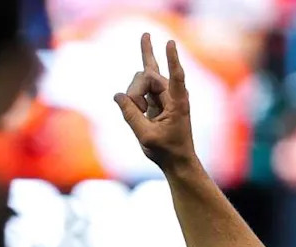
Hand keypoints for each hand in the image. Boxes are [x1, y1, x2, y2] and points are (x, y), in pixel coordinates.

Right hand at [114, 33, 196, 171]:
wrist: (176, 160)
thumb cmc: (167, 151)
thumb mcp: (146, 136)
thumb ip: (131, 115)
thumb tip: (117, 95)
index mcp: (178, 103)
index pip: (175, 77)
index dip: (172, 60)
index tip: (170, 43)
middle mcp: (173, 93)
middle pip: (147, 76)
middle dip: (135, 91)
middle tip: (137, 109)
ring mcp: (164, 93)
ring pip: (141, 78)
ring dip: (134, 96)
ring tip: (140, 112)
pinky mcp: (155, 96)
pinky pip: (140, 81)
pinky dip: (135, 90)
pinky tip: (147, 37)